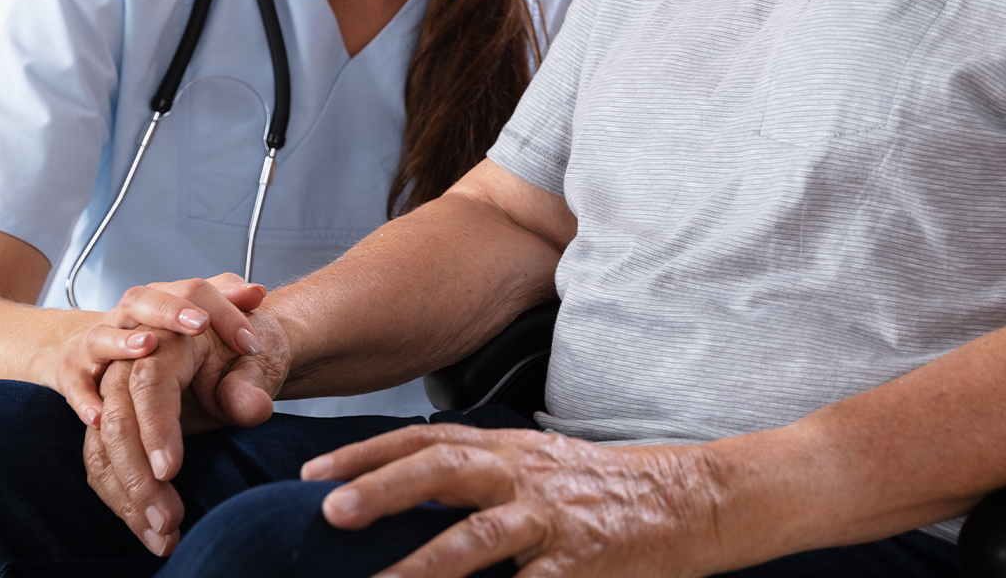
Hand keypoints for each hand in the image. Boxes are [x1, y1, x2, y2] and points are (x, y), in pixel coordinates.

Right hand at [56, 274, 266, 426]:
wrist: (94, 352)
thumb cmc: (159, 338)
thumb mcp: (196, 318)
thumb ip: (226, 303)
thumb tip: (259, 291)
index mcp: (163, 297)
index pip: (196, 290)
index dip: (226, 314)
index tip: (252, 345)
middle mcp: (129, 314)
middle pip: (147, 300)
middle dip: (173, 311)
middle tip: (201, 324)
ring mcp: (97, 341)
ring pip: (103, 335)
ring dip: (124, 343)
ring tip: (147, 348)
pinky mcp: (72, 371)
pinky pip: (74, 383)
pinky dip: (84, 398)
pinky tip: (99, 415)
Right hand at [83, 310, 291, 555]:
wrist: (235, 350)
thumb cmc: (247, 355)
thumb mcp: (258, 361)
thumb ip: (252, 383)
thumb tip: (253, 408)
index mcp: (171, 341)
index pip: (151, 385)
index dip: (156, 429)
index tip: (169, 471)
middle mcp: (132, 364)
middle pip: (118, 421)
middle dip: (139, 477)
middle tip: (170, 521)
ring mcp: (113, 392)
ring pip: (102, 448)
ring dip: (128, 498)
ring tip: (163, 536)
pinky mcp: (110, 420)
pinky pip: (100, 461)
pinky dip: (119, 498)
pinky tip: (145, 528)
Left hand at [301, 424, 730, 577]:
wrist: (692, 498)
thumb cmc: (607, 490)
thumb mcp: (539, 466)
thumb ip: (479, 476)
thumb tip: (399, 493)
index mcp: (511, 449)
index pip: (428, 440)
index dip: (367, 454)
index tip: (312, 476)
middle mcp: (526, 475)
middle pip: (444, 468)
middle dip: (382, 488)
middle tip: (328, 512)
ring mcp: (555, 520)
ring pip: (477, 538)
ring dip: (421, 566)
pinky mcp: (583, 564)